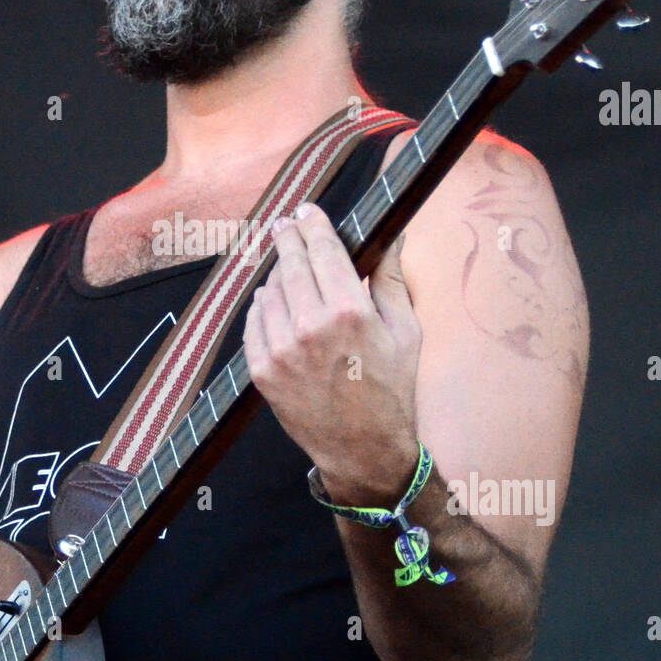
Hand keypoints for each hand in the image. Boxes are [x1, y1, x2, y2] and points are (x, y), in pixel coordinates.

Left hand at [243, 203, 421, 506]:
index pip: (322, 250)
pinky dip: (262, 306)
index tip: (307, 210)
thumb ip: (391, 279)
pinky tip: (272, 301)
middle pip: (290, 264)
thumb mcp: (405, 332)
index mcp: (350, 311)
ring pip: (269, 291)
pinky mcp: (262, 370)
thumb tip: (394, 235)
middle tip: (286, 224)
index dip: (313, 224)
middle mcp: (310, 327)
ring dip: (277, 274)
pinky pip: (254, 322)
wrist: (363, 450)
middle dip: (287, 238)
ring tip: (285, 268)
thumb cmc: (391, 390)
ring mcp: (281, 350)